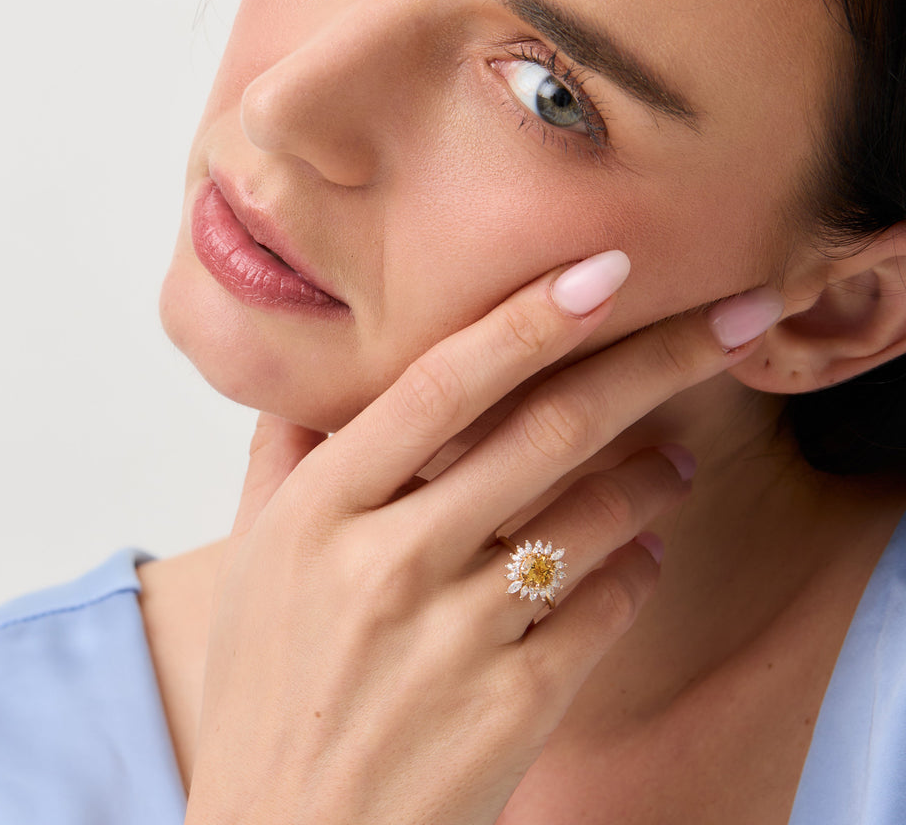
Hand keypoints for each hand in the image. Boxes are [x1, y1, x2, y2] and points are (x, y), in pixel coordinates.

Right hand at [184, 252, 782, 824]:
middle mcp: (388, 561)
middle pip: (547, 431)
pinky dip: (636, 566)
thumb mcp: (250, 564)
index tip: (606, 270)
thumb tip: (315, 381)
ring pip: (595, 516)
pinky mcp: (513, 707)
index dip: (527, 319)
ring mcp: (456, 637)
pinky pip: (607, 605)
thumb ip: (282, 459)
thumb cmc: (266, 692)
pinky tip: (636, 556)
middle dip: (653, 361)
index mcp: (319, 512)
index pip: (439, 385)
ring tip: (671, 461)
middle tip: (727, 322)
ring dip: (652, 475)